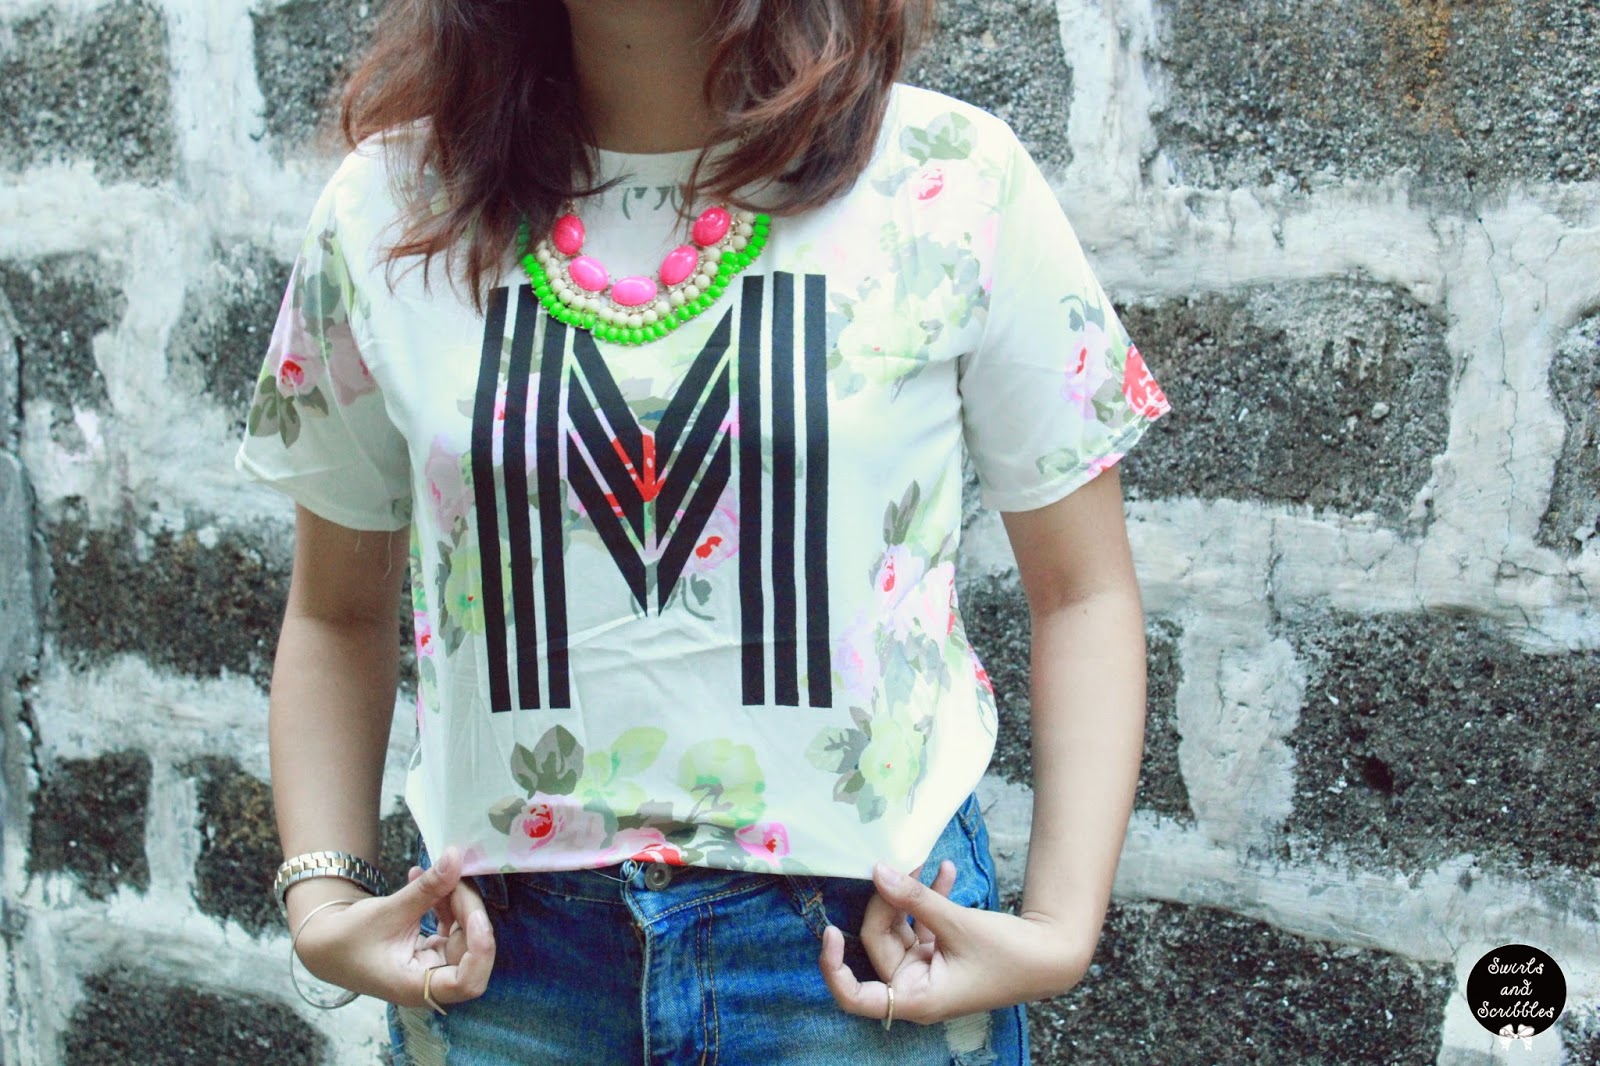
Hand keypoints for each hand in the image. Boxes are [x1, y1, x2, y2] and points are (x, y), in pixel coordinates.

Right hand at [288, 846, 495, 1009]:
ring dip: (456, 902)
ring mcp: (431, 965)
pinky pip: (450, 926)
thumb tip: (456, 857)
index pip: (467, 982)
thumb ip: (427, 889)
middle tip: (455, 877)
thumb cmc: (347, 938)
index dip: (481, 950)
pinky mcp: (429, 950)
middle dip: (467, 910)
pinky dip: (444, 902)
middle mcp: (429, 981)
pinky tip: (427, 880)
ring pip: (463, 934)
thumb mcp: (387, 911)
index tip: (476, 916)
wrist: (324, 943)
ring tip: (438, 874)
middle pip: (468, 949)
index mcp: (416, 987)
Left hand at [817, 861, 1092, 1024]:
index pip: (855, 996)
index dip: (833, 967)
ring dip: (908, 897)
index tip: (830, 931)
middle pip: (878, 945)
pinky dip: (928, 900)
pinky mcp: (940, 953)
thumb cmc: (1009, 954)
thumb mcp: (957, 923)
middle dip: (886, 904)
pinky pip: (920, 925)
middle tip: (899, 866)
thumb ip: (914, 899)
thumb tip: (877, 871)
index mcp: (916, 998)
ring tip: (924, 862)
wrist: (1052, 954)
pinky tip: (945, 871)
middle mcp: (916, 988)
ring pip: (897, 929)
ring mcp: (927, 969)